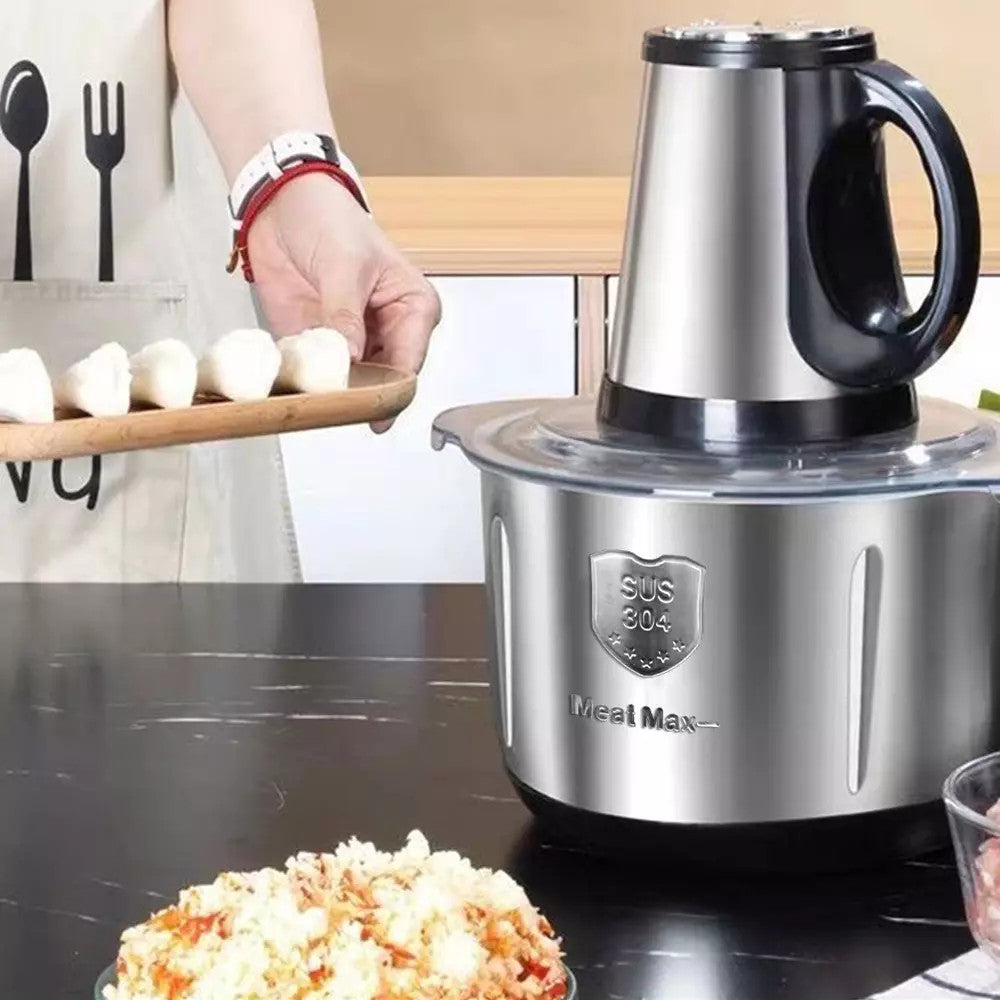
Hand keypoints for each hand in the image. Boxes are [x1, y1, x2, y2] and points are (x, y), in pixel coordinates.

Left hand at [246, 173, 440, 429]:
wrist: (279, 203)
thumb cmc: (329, 218)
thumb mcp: (343, 265)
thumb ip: (345, 316)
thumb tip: (348, 359)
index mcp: (413, 309)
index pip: (409, 364)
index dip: (389, 388)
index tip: (365, 405)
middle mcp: (389, 332)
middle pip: (382, 382)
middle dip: (358, 394)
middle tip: (335, 402)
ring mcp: (353, 343)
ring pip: (349, 385)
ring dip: (330, 391)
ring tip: (313, 392)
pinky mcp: (319, 346)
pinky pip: (315, 375)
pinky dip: (304, 381)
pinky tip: (293, 380)